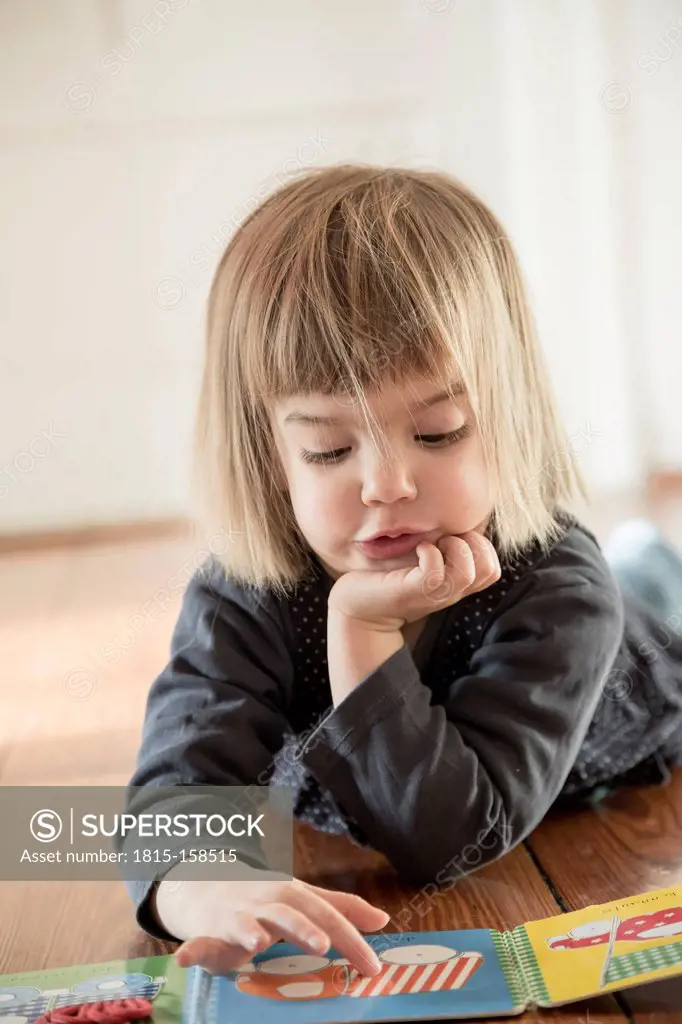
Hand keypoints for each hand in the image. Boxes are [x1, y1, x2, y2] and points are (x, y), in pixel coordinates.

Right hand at [154, 864, 389, 976]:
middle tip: (325, 944)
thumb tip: (383, 920)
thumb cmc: (266, 900)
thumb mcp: (303, 900)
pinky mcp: (210, 933)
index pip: (327, 915)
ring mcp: (237, 916)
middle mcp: (266, 903)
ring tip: (258, 942)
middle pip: (288, 913)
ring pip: (245, 922)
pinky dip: (191, 949)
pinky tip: (185, 957)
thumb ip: (340, 909)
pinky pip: (198, 942)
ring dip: (249, 930)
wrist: (210, 886)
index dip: (350, 939)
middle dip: (304, 927)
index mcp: (293, 896)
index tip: (373, 966)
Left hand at [328, 530, 500, 630]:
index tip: (454, 538)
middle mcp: (449, 592)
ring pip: (467, 572)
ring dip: (453, 546)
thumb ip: (443, 549)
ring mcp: (432, 594)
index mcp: (455, 585)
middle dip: (473, 543)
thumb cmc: (388, 578)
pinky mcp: (410, 591)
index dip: (481, 546)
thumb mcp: (423, 561)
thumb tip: (457, 523)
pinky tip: (417, 548)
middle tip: (445, 539)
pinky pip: (434, 571)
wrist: (357, 606)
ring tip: (431, 543)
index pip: (493, 570)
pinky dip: (429, 552)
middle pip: (488, 570)